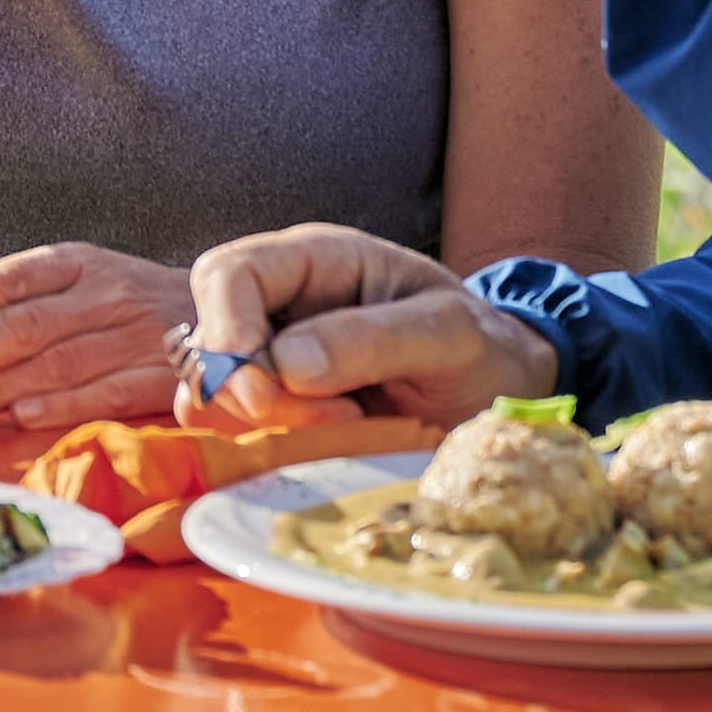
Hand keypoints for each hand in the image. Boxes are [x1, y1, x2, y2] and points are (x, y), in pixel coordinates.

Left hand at [0, 243, 195, 433]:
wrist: (227, 316)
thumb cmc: (126, 304)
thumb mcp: (71, 281)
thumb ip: (0, 296)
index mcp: (75, 263)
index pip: (6, 279)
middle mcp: (103, 292)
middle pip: (22, 325)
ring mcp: (134, 334)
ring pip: (54, 363)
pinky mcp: (162, 376)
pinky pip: (106, 391)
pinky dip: (61, 406)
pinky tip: (20, 419)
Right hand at [178, 223, 557, 425]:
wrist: (500, 394)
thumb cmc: (479, 347)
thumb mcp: (451, 332)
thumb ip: (377, 337)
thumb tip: (287, 363)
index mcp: (317, 260)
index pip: (229, 273)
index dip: (226, 328)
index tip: (259, 393)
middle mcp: (282, 305)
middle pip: (210, 342)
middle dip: (252, 392)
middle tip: (337, 418)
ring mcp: (275, 362)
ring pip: (215, 396)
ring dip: (268, 426)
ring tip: (348, 427)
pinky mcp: (281, 414)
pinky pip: (240, 435)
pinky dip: (269, 450)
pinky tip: (327, 449)